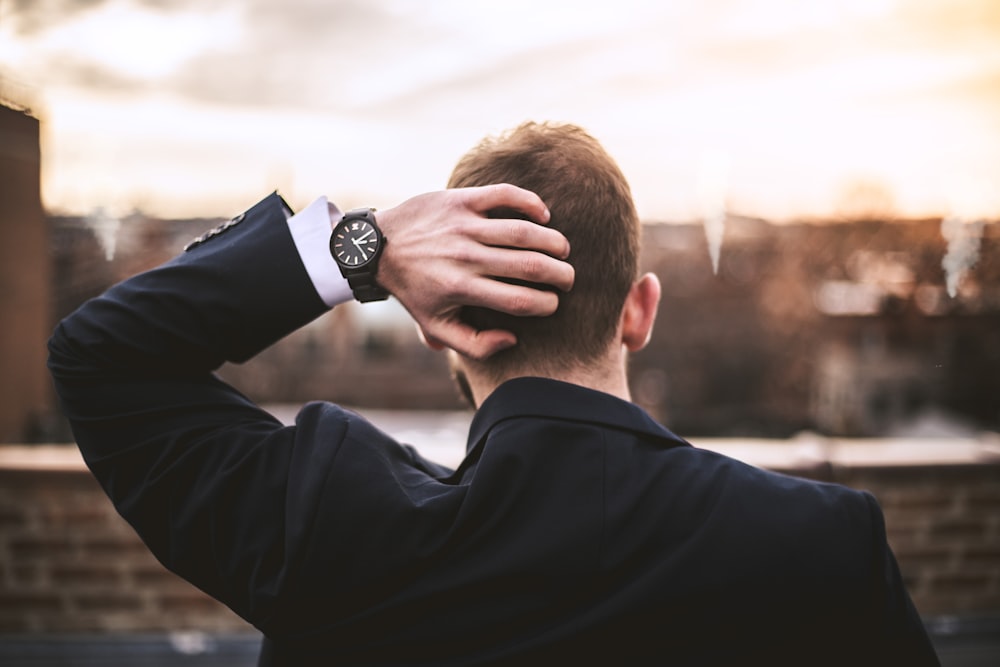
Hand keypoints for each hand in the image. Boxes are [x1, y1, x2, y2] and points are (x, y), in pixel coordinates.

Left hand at [374, 184, 574, 359]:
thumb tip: (512, 339)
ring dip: (553, 242)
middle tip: (568, 279)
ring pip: (524, 231)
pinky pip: (505, 195)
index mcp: (461, 289)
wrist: (378, 247)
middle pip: (530, 266)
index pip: (519, 300)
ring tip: (562, 251)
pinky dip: (531, 202)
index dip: (546, 304)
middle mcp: (465, 257)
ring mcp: (464, 225)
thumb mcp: (436, 327)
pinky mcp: (461, 200)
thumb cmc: (414, 291)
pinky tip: (544, 214)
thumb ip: (475, 344)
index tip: (553, 304)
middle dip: (560, 274)